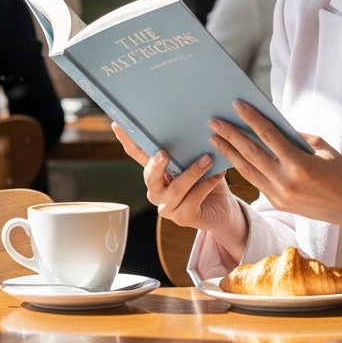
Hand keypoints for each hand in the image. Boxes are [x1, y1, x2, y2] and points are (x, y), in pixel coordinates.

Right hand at [112, 123, 247, 247]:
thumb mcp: (196, 161)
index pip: (138, 156)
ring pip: (175, 189)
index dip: (128, 141)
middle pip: (150, 176)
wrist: (223, 209)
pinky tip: (217, 174)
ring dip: (191, 173)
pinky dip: (206, 185)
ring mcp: (167, 207)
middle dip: (155, 165)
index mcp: (156, 174)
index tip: (117, 124)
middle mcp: (156, 191)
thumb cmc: (208, 180)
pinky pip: (193, 199)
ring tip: (207, 159)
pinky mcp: (182, 218)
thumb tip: (189, 126)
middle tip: (163, 153)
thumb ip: (187, 151)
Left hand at [208, 102, 341, 241]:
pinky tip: (231, 156)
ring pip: (247, 170)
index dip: (251, 118)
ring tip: (214, 138)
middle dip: (230, 134)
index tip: (236, 104)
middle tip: (213, 120)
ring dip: (229, 152)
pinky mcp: (278, 204)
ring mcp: (280, 195)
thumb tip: (269, 124)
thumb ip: (295, 136)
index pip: (268, 135)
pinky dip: (242, 167)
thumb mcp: (322, 147)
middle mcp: (286, 181)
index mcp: (299, 164)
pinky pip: (256, 181)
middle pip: (251, 152)